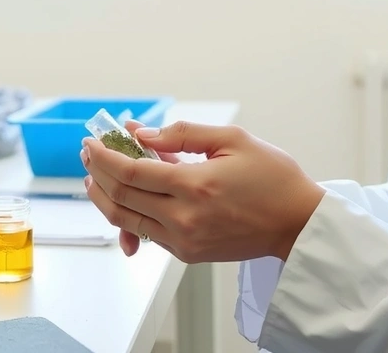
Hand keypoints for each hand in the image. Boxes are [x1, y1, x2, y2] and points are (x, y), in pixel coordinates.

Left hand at [80, 120, 324, 262]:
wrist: (298, 224)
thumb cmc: (273, 178)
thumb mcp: (232, 139)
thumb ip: (182, 134)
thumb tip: (141, 134)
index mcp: (195, 186)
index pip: (130, 172)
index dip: (104, 155)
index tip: (91, 141)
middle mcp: (184, 218)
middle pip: (120, 196)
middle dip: (97, 172)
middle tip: (89, 153)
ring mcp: (184, 240)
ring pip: (125, 220)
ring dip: (103, 197)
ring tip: (94, 176)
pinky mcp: (187, 253)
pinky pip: (145, 235)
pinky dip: (126, 216)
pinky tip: (121, 198)